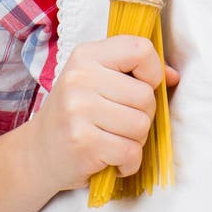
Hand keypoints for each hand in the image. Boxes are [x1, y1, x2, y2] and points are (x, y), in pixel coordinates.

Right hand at [26, 35, 180, 192]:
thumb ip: (134, 72)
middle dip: (143, 114)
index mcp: (87, 54)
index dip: (152, 71)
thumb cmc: (76, 112)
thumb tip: (173, 76)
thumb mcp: (98, 79)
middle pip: (145, 95)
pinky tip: (113, 158)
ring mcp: (79, 110)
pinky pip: (130, 152)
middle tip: (122, 122)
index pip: (140, 49)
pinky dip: (129, 162)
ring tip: (115, 139)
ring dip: (136, 139)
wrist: (37, 152)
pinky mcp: (83, 143)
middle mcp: (80, 78)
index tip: (143, 85)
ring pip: (141, 125)